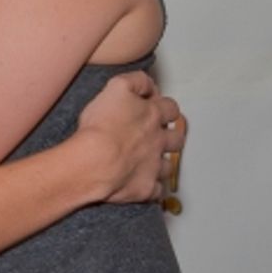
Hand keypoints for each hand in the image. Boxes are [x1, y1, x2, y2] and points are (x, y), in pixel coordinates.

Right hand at [73, 71, 186, 203]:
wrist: (95, 161)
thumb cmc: (102, 125)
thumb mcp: (116, 88)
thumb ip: (136, 81)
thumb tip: (148, 84)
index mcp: (153, 116)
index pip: (170, 108)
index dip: (165, 107)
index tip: (156, 108)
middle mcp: (158, 141)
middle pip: (177, 138)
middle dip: (171, 136)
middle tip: (160, 136)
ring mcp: (154, 166)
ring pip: (168, 165)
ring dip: (162, 162)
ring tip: (152, 162)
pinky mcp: (145, 188)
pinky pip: (157, 191)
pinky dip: (153, 189)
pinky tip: (146, 185)